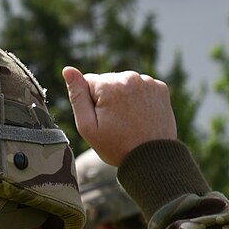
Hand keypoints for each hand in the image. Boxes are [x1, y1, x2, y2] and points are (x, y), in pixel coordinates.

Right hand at [62, 67, 176, 165]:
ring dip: (122, 98)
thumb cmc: (116, 146)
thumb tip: (68, 70)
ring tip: (128, 121)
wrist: (152, 158)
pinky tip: (140, 116)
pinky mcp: (161, 88)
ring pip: (123, 84)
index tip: (100, 119)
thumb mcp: (87, 126)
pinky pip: (140, 88)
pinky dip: (138, 99)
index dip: (89, 103)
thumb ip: (77, 96)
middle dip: (106, 99)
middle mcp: (130, 77)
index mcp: (109, 86)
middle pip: (106, 82)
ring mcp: (148, 82)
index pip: (87, 82)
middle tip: (114, 123)